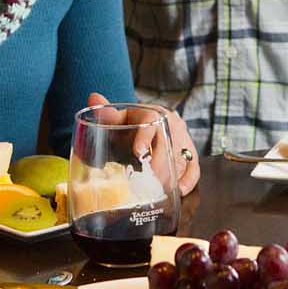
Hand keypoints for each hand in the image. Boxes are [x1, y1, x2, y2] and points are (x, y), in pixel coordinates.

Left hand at [86, 92, 200, 194]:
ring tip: (159, 190)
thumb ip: (106, 114)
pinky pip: (194, 168)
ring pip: (182, 158)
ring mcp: (183, 140)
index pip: (151, 120)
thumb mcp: (120, 119)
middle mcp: (171, 124)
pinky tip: (180, 190)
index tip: (138, 152)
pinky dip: (189, 180)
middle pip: (170, 143)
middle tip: (148, 181)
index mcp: (153, 113)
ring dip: (172, 175)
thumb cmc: (133, 125)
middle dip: (160, 163)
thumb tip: (93, 98)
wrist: (150, 125)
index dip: (145, 137)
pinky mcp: (191, 154)